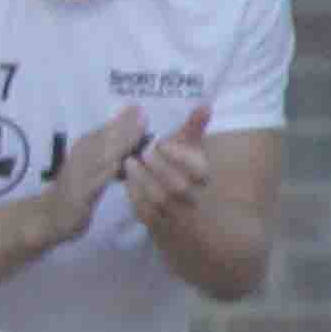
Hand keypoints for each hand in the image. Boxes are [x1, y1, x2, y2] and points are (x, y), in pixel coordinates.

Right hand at [40, 108, 151, 243]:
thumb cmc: (74, 190)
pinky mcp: (80, 195)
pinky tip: (119, 164)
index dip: (121, 119)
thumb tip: (128, 138)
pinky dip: (106, 172)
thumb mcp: (89, 168)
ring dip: (120, 142)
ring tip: (138, 131)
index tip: (138, 106)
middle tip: (142, 113)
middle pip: (105, 139)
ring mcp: (79, 175)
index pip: (104, 131)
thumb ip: (106, 154)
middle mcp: (80, 158)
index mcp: (83, 150)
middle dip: (124, 126)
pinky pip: (95, 182)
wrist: (48, 216)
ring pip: (102, 156)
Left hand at [116, 104, 215, 232]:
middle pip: (178, 187)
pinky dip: (135, 196)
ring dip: (143, 180)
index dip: (180, 156)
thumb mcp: (192, 153)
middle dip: (159, 168)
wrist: (190, 218)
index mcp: (205, 180)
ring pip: (160, 201)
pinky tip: (125, 181)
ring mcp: (177, 216)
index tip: (162, 143)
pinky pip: (146, 214)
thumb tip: (205, 105)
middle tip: (142, 151)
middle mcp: (194, 199)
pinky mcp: (159, 226)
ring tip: (128, 162)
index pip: (199, 170)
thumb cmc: (187, 176)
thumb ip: (194, 130)